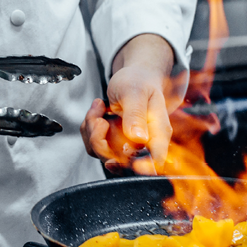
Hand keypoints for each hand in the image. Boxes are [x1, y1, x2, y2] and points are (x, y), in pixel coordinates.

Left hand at [81, 33, 183, 172]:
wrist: (134, 78)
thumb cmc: (139, 82)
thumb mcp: (135, 92)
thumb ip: (136, 114)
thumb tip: (139, 139)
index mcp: (158, 133)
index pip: (155, 161)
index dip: (138, 168)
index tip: (115, 159)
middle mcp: (144, 144)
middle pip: (120, 162)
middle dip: (100, 141)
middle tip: (99, 117)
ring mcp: (127, 146)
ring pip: (103, 155)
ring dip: (92, 132)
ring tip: (98, 108)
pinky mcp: (113, 144)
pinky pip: (94, 147)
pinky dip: (89, 130)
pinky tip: (97, 112)